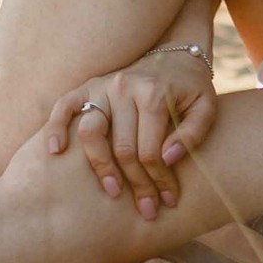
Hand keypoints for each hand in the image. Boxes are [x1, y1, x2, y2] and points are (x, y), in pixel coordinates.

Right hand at [45, 51, 217, 218]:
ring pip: (91, 133)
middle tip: (146, 209)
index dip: (159, 180)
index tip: (167, 201)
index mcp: (155, 93)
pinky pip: (65, 106)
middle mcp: (125, 87)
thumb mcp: (206, 106)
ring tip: (113, 191)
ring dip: (100, 167)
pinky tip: (56, 152)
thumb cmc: (191, 87)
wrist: (177, 53)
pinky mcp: (88, 85)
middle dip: (136, 184)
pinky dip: (55, 128)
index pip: (150, 150)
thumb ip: (193, 133)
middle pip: (123, 149)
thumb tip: (168, 159)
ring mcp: (103, 85)